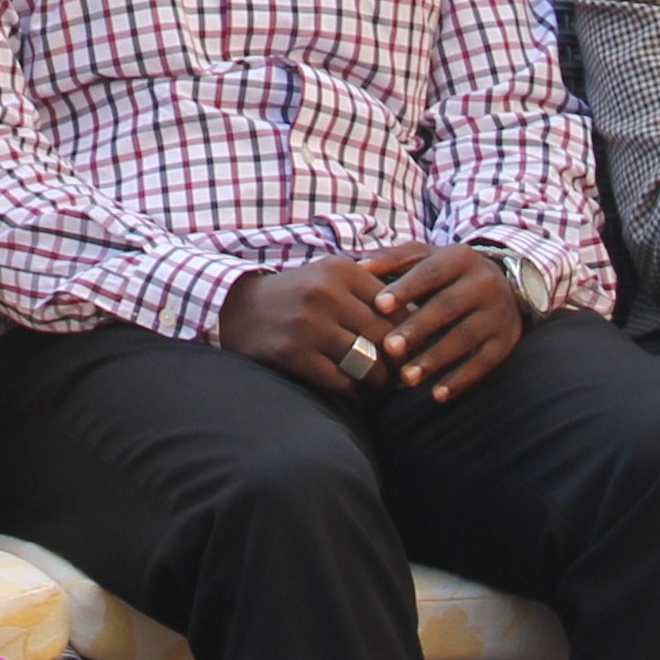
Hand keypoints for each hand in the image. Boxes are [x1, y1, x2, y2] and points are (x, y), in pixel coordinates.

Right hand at [219, 260, 403, 400]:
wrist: (237, 307)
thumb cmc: (297, 294)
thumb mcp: (330, 276)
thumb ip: (371, 287)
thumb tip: (422, 315)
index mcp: (340, 270)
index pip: (395, 305)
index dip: (412, 330)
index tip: (419, 347)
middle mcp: (325, 293)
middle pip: (384, 335)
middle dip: (401, 360)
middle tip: (408, 374)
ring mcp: (307, 324)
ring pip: (365, 361)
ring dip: (378, 379)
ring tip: (383, 385)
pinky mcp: (292, 352)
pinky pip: (338, 380)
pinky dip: (349, 388)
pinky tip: (351, 388)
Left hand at [362, 241, 528, 403]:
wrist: (508, 284)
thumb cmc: (450, 273)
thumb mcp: (427, 257)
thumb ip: (393, 260)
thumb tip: (358, 267)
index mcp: (460, 258)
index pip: (431, 272)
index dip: (405, 289)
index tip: (379, 305)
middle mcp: (483, 283)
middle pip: (448, 307)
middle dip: (417, 328)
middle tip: (389, 348)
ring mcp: (497, 313)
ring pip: (466, 337)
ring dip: (435, 359)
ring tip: (407, 377)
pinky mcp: (505, 340)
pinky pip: (484, 362)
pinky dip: (460, 380)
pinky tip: (437, 394)